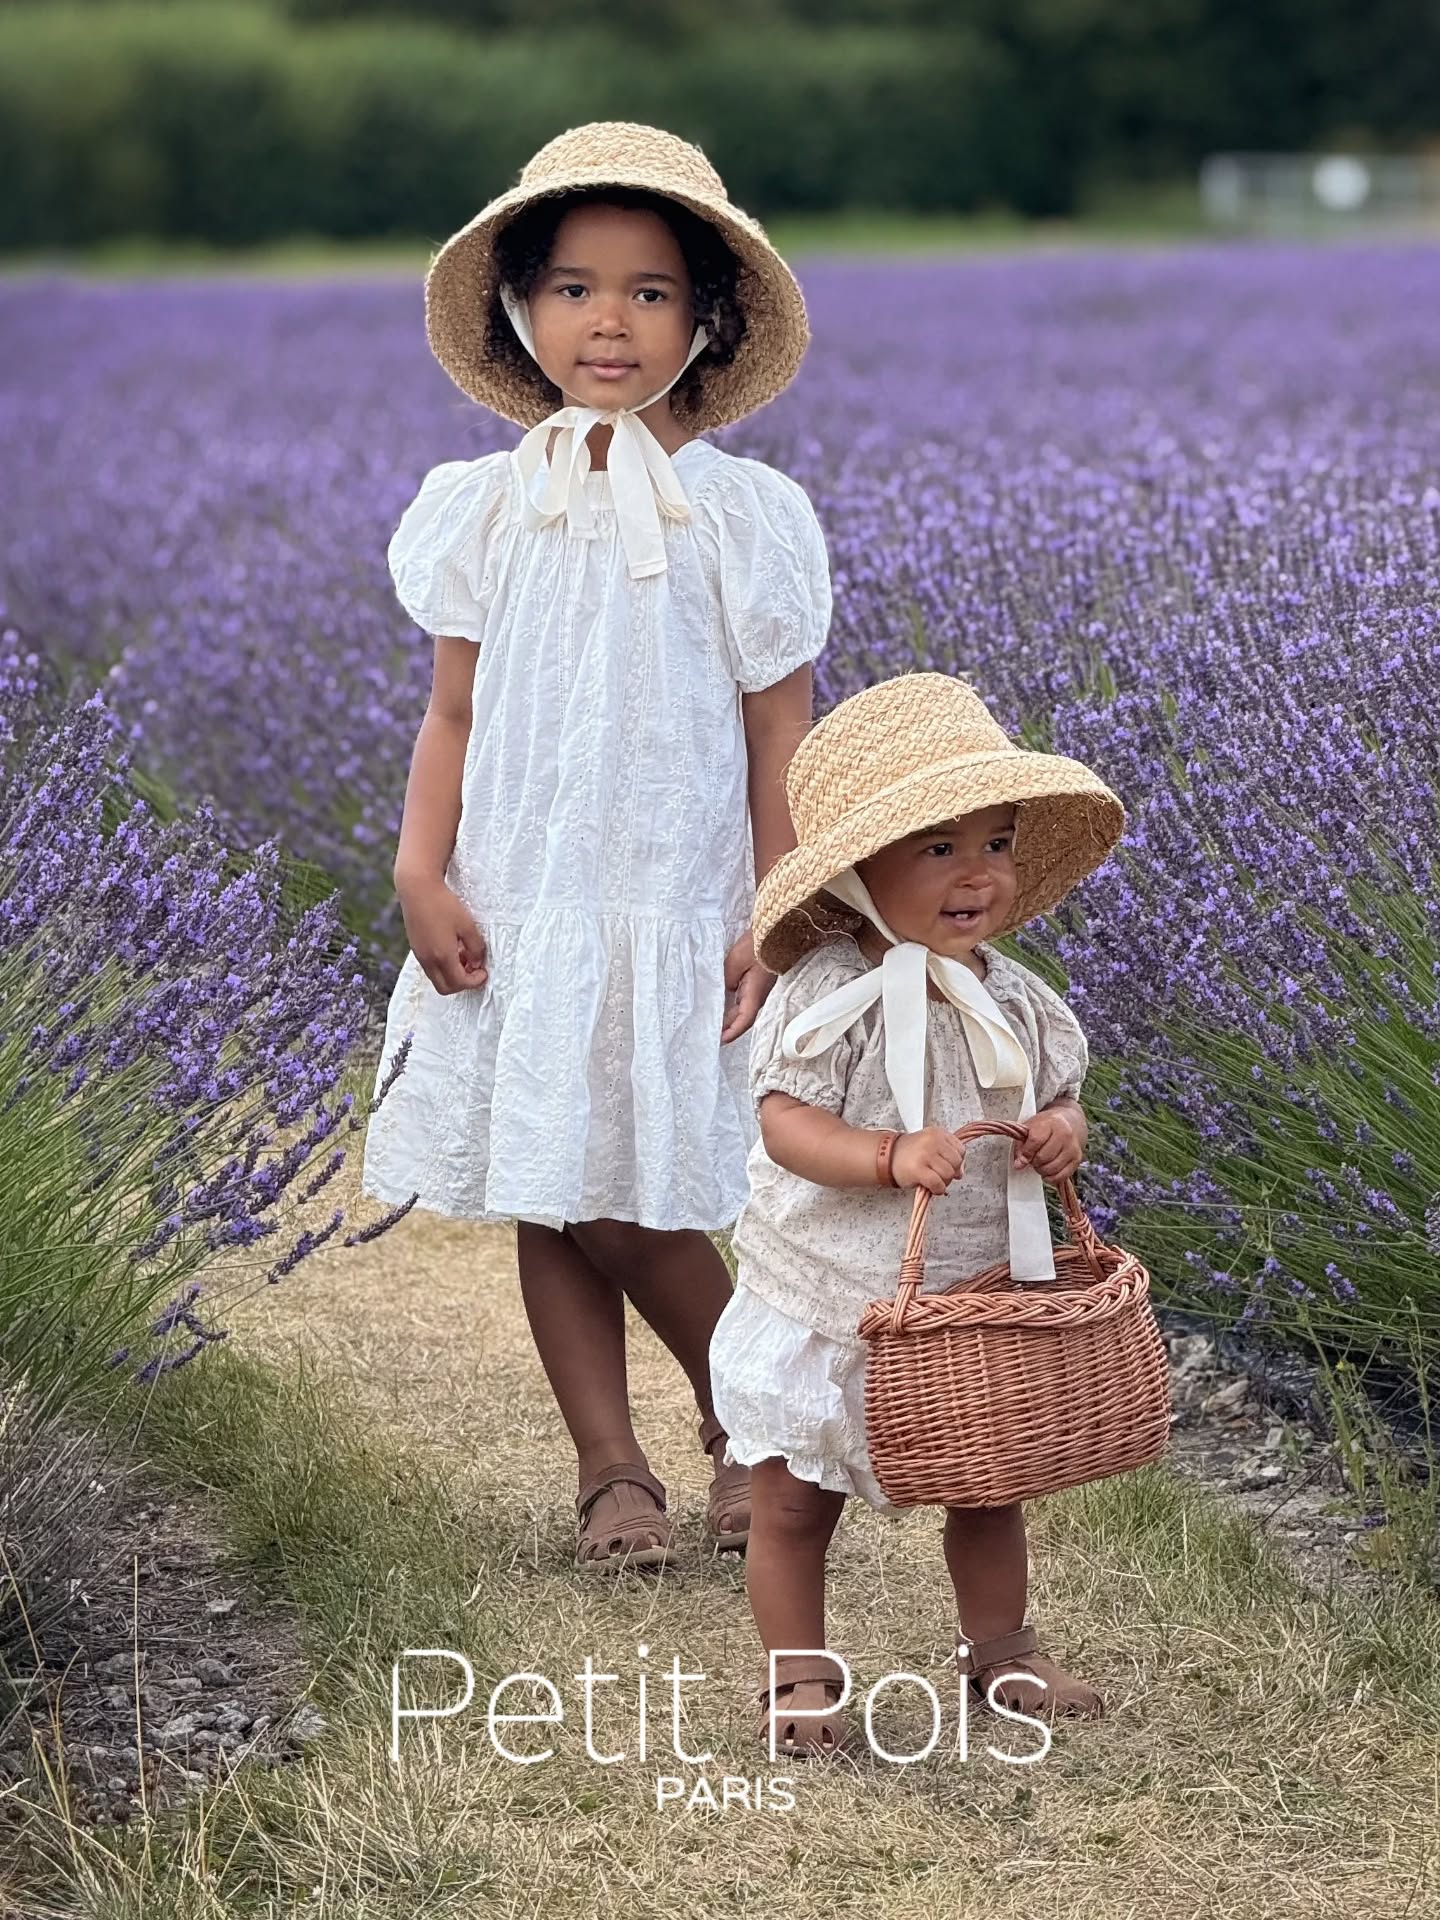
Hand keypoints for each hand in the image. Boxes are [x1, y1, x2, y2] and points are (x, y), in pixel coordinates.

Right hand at [398, 875, 488, 994]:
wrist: (417, 888)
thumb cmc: (443, 904)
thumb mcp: (468, 925)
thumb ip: (476, 947)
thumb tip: (477, 962)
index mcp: (442, 956)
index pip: (459, 983)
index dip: (475, 982)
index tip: (484, 972)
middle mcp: (428, 960)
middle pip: (445, 988)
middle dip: (462, 983)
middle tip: (474, 969)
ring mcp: (419, 954)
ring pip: (436, 978)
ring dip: (452, 974)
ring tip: (464, 955)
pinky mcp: (415, 947)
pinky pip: (430, 967)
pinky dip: (442, 965)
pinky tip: (451, 947)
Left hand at [721, 928, 774, 1042]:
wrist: (774, 932)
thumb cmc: (756, 946)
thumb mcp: (734, 962)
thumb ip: (727, 980)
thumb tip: (726, 991)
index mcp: (755, 993)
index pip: (743, 1020)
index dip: (732, 1032)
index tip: (720, 1040)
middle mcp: (759, 996)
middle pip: (742, 1018)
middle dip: (728, 1029)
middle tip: (712, 1035)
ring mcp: (759, 990)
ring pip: (744, 1010)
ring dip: (731, 1019)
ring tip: (715, 1024)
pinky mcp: (758, 983)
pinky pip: (745, 1000)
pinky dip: (734, 1007)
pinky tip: (723, 1006)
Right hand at [891, 1126, 967, 1195]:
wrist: (886, 1157)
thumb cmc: (909, 1153)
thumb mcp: (931, 1146)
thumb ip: (947, 1156)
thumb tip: (960, 1173)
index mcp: (938, 1133)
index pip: (961, 1150)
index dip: (956, 1162)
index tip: (947, 1166)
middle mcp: (933, 1141)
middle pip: (956, 1162)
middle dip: (951, 1173)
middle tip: (939, 1175)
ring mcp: (925, 1154)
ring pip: (948, 1174)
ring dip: (944, 1182)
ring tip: (934, 1181)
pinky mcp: (918, 1169)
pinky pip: (938, 1183)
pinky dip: (938, 1189)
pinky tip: (931, 1188)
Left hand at [1012, 1103, 1086, 1181]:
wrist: (1067, 1124)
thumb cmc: (1045, 1127)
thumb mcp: (1029, 1129)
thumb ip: (1021, 1146)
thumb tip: (1019, 1165)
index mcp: (1050, 1123)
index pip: (1035, 1140)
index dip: (1026, 1153)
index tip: (1021, 1159)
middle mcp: (1065, 1134)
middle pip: (1043, 1157)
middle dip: (1033, 1162)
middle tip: (1032, 1159)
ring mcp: (1072, 1147)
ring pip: (1052, 1168)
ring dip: (1041, 1170)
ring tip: (1039, 1164)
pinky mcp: (1077, 1159)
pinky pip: (1061, 1176)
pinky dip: (1051, 1178)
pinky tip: (1047, 1172)